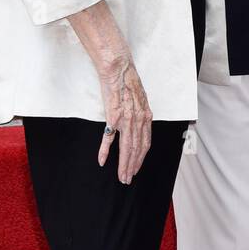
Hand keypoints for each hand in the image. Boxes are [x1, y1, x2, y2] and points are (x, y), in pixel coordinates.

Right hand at [96, 53, 151, 183]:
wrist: (119, 69)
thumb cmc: (127, 82)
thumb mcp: (139, 99)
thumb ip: (140, 113)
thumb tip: (139, 124)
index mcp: (146, 117)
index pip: (145, 143)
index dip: (141, 158)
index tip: (136, 169)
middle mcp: (138, 120)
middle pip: (137, 150)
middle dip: (133, 166)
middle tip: (127, 179)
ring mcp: (125, 120)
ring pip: (126, 148)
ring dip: (123, 164)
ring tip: (120, 176)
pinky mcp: (112, 117)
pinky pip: (108, 138)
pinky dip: (105, 151)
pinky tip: (102, 161)